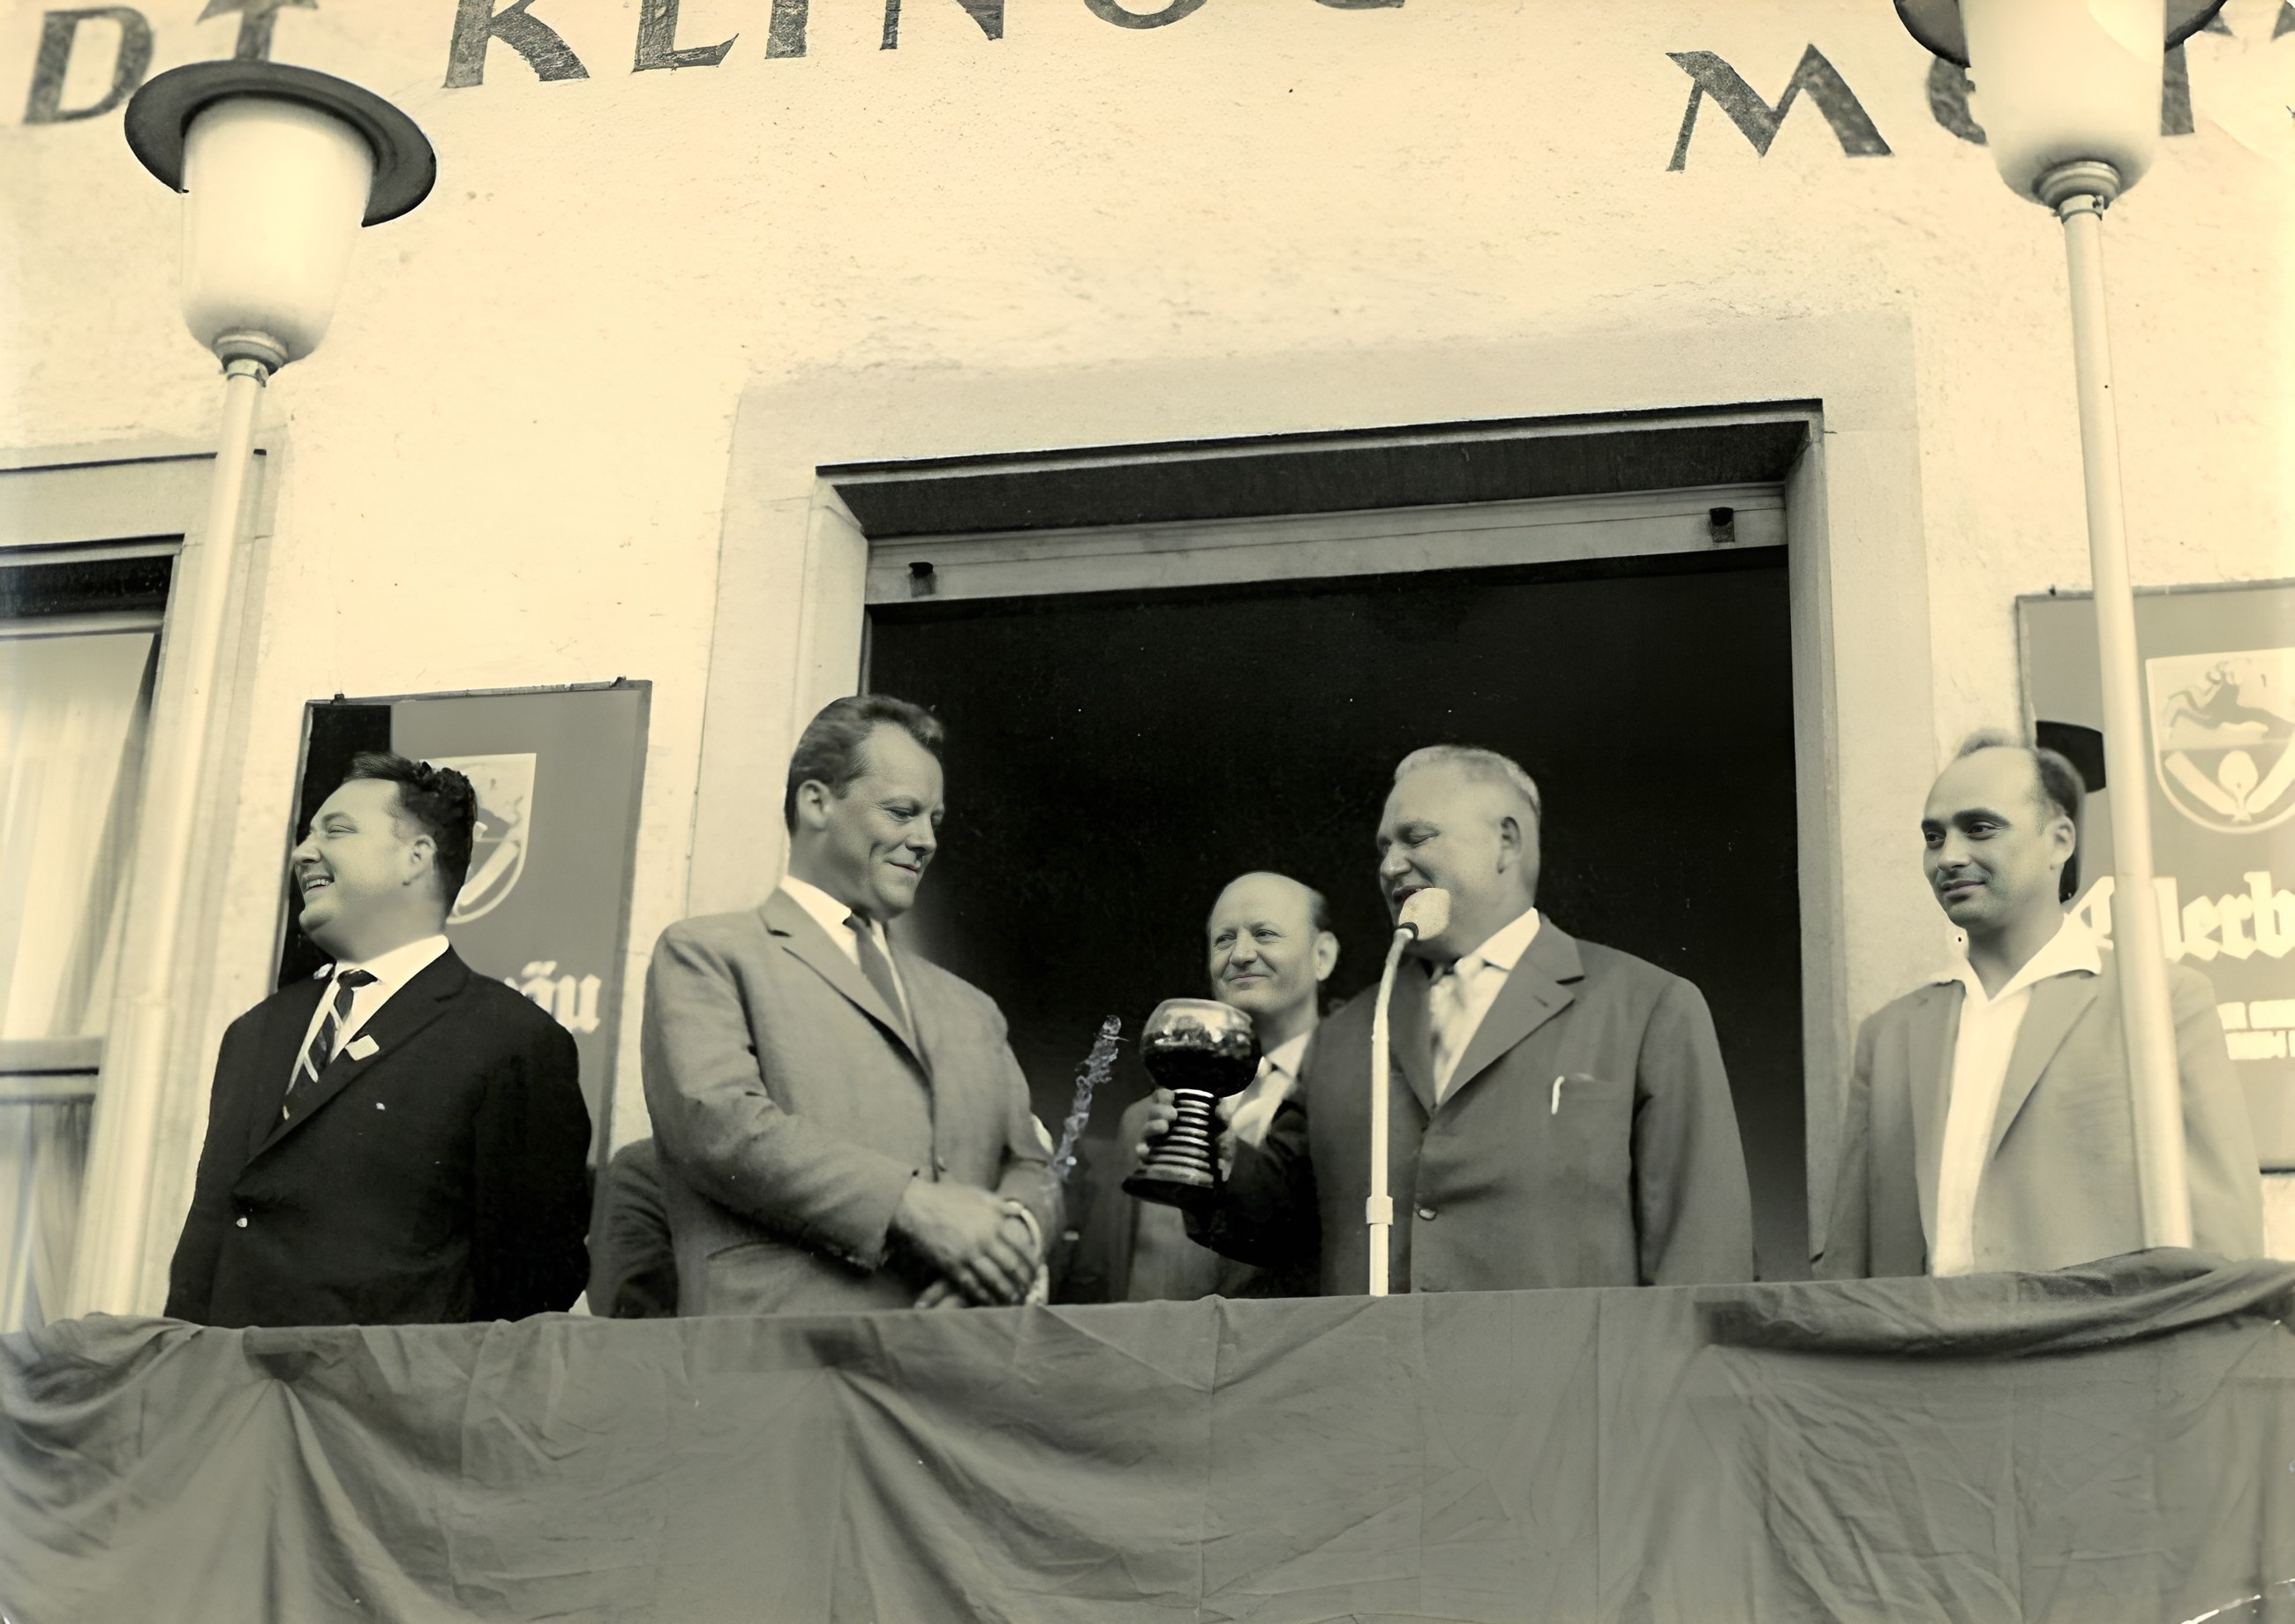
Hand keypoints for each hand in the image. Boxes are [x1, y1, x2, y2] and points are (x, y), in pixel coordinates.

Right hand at [891, 1180, 1040, 1305]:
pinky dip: (984, 1295)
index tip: (1037, 1269)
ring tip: (1015, 1300)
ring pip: (995, 1280)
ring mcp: (969, 1255)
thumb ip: (1000, 1205)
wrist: (917, 1206)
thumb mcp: (978, 1194)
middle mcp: (985, 1240)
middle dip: (1023, 1281)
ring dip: (1007, 1293)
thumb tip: (1018, 1211)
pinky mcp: (952, 1266)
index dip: (1031, 1261)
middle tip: (1030, 1289)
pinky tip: (991, 1301)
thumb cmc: (947, 1197)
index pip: (1021, 1246)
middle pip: (1011, 1266)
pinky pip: (972, 1285)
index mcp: (994, 1221)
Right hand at [1134, 1088, 1239, 1173]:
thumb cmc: (1220, 1151)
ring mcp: (1156, 1143)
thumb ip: (1223, 1120)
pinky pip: (1142, 1153)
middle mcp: (1164, 1126)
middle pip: (1153, 1112)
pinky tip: (1145, 1151)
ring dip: (1151, 1127)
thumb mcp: (1225, 1135)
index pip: (1164, 1097)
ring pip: (1146, 1130)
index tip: (1171, 1098)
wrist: (1218, 1181)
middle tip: (1172, 1115)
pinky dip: (1142, 1150)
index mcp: (1180, 1114)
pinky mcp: (1152, 1161)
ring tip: (1163, 1128)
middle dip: (1159, 1111)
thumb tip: (1219, 1104)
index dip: (1164, 1096)